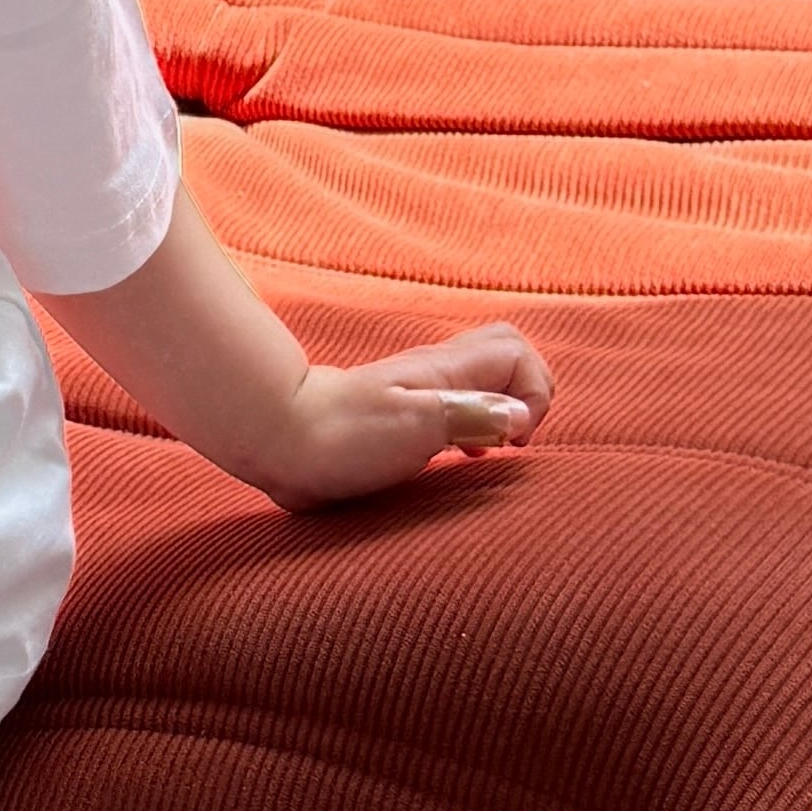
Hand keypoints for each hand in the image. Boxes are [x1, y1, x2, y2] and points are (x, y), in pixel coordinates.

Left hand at [254, 323, 554, 511]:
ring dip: (502, 409)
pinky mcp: (399, 417)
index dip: (535, 392)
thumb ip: (470, 415)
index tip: (515, 439)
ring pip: (481, 378)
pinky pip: (456, 404)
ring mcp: (417, 393)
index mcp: (443, 373)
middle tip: (515, 439)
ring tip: (495, 451)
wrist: (276, 439)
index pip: (515, 352)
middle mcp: (435, 375)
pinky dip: (475, 426)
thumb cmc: (341, 437)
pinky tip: (463, 458)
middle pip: (504, 353)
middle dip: (527, 391)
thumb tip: (519, 415)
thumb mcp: (413, 428)